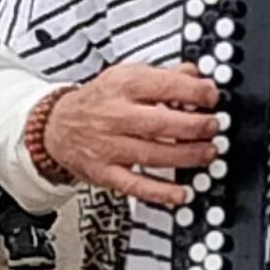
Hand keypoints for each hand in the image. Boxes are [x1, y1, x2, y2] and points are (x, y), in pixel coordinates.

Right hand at [33, 63, 218, 206]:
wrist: (56, 125)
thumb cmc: (97, 100)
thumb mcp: (126, 75)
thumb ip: (163, 75)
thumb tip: (196, 75)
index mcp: (122, 85)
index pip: (164, 86)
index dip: (194, 92)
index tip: (212, 97)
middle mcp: (114, 116)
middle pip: (161, 124)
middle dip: (194, 127)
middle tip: (213, 127)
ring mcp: (109, 146)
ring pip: (153, 155)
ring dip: (187, 156)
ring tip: (207, 153)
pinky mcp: (105, 172)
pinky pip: (135, 185)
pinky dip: (160, 192)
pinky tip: (181, 193)